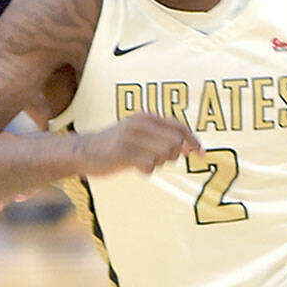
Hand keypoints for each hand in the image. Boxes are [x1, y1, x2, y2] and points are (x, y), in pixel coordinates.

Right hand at [77, 112, 201, 176]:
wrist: (83, 150)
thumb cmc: (114, 144)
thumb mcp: (138, 133)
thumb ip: (162, 137)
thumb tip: (189, 147)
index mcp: (145, 117)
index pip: (178, 126)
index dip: (193, 140)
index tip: (202, 154)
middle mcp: (139, 124)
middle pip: (175, 142)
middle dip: (174, 154)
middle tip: (159, 159)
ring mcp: (131, 138)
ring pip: (164, 154)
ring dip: (159, 163)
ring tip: (145, 161)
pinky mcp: (123, 154)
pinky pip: (149, 165)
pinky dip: (147, 170)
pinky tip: (136, 168)